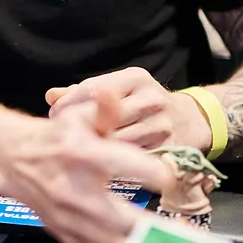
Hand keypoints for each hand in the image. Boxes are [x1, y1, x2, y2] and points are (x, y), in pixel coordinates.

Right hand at [2, 87, 175, 242]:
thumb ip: (104, 109)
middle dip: (160, 231)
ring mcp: (72, 218)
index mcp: (82, 156)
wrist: (14, 161)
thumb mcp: (77, 116)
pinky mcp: (68, 235)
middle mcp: (77, 192)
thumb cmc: (53, 139)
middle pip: (124, 220)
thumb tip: (116, 92)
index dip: (153, 172)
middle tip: (189, 236)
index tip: (168, 177)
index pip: (124, 164)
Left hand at [45, 69, 209, 151]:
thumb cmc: (144, 104)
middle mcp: (150, 98)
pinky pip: (131, 160)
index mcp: (135, 78)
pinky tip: (100, 164)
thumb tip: (51, 95)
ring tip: (78, 150)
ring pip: (116, 142)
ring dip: (94, 149)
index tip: (54, 115)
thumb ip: (85, 93)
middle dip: (79, 128)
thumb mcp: (121, 90)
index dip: (69, 104)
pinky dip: (113, 164)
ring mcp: (161, 124)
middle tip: (62, 137)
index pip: (93, 89)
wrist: (191, 121)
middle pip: (103, 116)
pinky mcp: (168, 148)